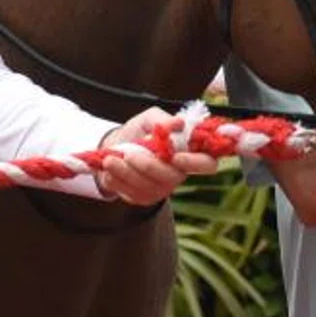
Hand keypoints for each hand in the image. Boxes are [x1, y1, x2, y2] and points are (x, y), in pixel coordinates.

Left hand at [95, 109, 218, 204]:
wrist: (114, 146)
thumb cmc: (138, 132)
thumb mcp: (149, 119)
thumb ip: (163, 120)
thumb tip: (179, 122)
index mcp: (186, 153)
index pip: (206, 164)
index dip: (194, 163)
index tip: (175, 156)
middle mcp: (177, 174)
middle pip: (172, 178)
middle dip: (149, 167)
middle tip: (128, 155)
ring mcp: (161, 188)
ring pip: (149, 187)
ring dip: (127, 173)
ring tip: (110, 159)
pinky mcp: (144, 197)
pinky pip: (133, 194)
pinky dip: (118, 181)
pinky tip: (109, 170)